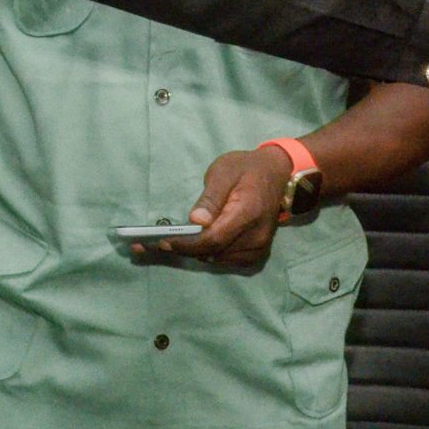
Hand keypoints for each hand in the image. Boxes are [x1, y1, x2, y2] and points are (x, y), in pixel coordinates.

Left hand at [140, 147, 290, 267]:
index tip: (162, 242)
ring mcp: (259, 246)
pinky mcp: (257, 252)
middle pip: (213, 252)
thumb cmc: (247, 168)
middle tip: (151, 246)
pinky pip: (227, 260)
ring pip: (218, 259)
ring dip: (193, 254)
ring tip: (167, 245)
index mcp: (248, 212)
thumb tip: (195, 220)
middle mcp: (256, 235)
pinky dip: (209, 255)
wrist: (278, 174)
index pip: (214, 239)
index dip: (187, 244)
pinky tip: (195, 245)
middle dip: (182, 250)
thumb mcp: (224, 171)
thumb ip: (210, 197)